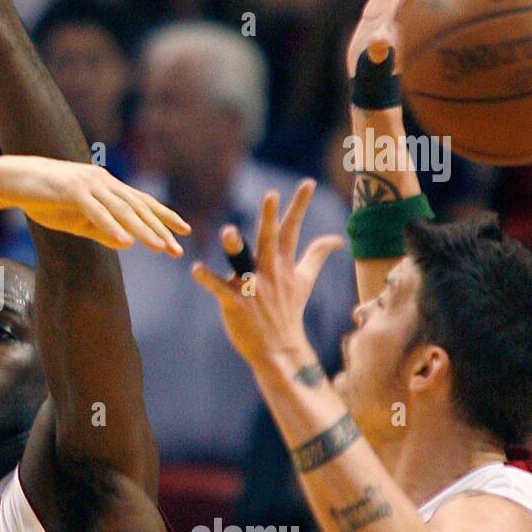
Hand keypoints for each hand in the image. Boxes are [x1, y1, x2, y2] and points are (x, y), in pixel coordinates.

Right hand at [0, 155, 190, 253]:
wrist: (13, 180)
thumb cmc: (43, 199)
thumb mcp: (76, 221)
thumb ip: (102, 231)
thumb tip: (128, 244)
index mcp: (105, 186)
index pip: (141, 202)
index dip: (164, 216)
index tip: (184, 230)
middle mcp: (102, 181)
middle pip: (137, 207)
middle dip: (160, 228)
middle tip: (177, 249)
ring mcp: (88, 184)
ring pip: (122, 210)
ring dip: (143, 229)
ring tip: (160, 247)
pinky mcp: (72, 190)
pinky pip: (96, 212)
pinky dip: (112, 226)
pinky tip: (126, 241)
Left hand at [189, 180, 341, 365]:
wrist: (280, 348)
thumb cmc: (289, 311)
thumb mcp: (304, 280)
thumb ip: (317, 255)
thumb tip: (337, 238)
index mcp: (283, 264)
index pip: (292, 229)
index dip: (299, 205)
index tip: (308, 182)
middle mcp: (269, 272)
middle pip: (269, 240)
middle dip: (269, 218)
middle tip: (271, 195)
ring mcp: (253, 288)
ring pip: (243, 263)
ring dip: (236, 247)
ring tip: (228, 231)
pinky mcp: (236, 303)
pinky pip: (219, 289)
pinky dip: (207, 279)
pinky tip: (195, 268)